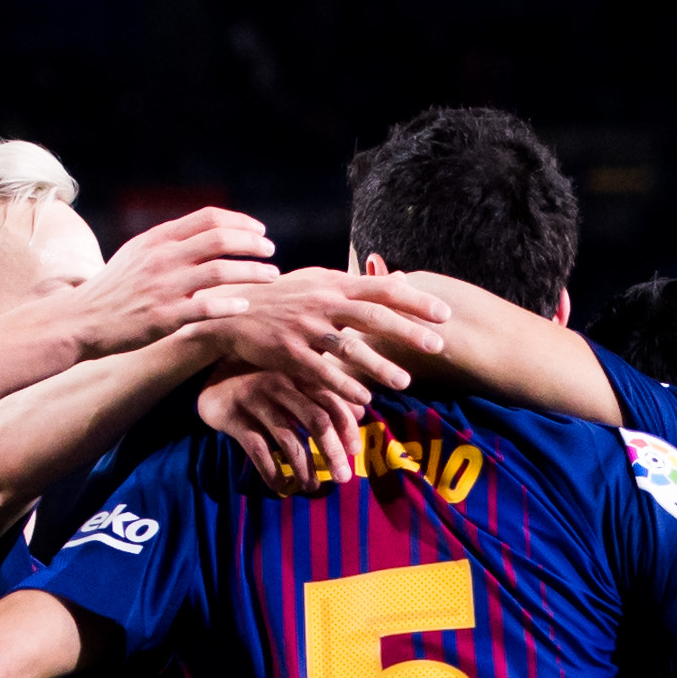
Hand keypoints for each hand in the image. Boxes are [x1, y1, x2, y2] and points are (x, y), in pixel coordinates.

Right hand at [59, 207, 281, 355]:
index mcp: (158, 238)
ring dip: (253, 273)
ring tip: (271, 277)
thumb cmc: (113, 289)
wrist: (82, 319)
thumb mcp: (137, 253)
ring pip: (221, 272)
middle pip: (221, 240)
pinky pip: (207, 308)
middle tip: (271, 252)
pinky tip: (246, 306)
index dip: (240, 222)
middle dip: (253, 244)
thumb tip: (203, 234)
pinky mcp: (165, 317)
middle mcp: (163, 257)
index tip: (259, 231)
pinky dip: (231, 305)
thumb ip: (169, 242)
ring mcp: (165, 287)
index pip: (208, 218)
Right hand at [200, 369, 368, 486]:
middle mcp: (280, 385)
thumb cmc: (261, 385)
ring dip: (304, 468)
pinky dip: (273, 472)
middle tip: (343, 478)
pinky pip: (259, 451)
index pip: (331, 401)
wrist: (210, 381)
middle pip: (316, 421)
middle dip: (332, 452)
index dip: (346, 427)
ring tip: (312, 487)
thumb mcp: (293, 384)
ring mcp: (256, 402)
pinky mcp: (235, 419)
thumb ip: (323, 396)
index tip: (355, 451)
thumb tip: (358, 414)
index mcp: (297, 375)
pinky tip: (282, 486)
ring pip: (289, 439)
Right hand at [202, 265, 447, 403]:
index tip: (444, 314)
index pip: (382, 289)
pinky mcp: (288, 353)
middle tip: (438, 345)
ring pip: (348, 347)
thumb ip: (358, 283)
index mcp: (333, 284)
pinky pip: (321, 373)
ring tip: (405, 382)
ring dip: (378, 365)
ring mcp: (304, 329)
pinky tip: (365, 398)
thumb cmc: (282, 297)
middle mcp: (322, 302)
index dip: (414, 300)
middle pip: (372, 315)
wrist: (232, 312)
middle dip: (406, 331)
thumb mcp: (318, 281)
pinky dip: (343, 385)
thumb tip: (400, 279)